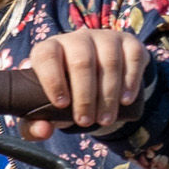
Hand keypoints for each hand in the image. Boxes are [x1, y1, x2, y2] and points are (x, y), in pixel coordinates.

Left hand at [25, 25, 147, 132]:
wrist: (98, 79)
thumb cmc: (67, 94)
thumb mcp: (47, 109)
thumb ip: (35, 125)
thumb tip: (43, 131)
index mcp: (50, 49)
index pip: (47, 56)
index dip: (53, 79)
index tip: (61, 104)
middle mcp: (77, 39)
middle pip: (82, 61)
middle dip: (84, 96)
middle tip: (85, 122)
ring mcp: (105, 38)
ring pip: (109, 61)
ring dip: (108, 95)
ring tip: (105, 120)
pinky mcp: (128, 43)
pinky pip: (132, 57)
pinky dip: (130, 81)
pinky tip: (126, 100)